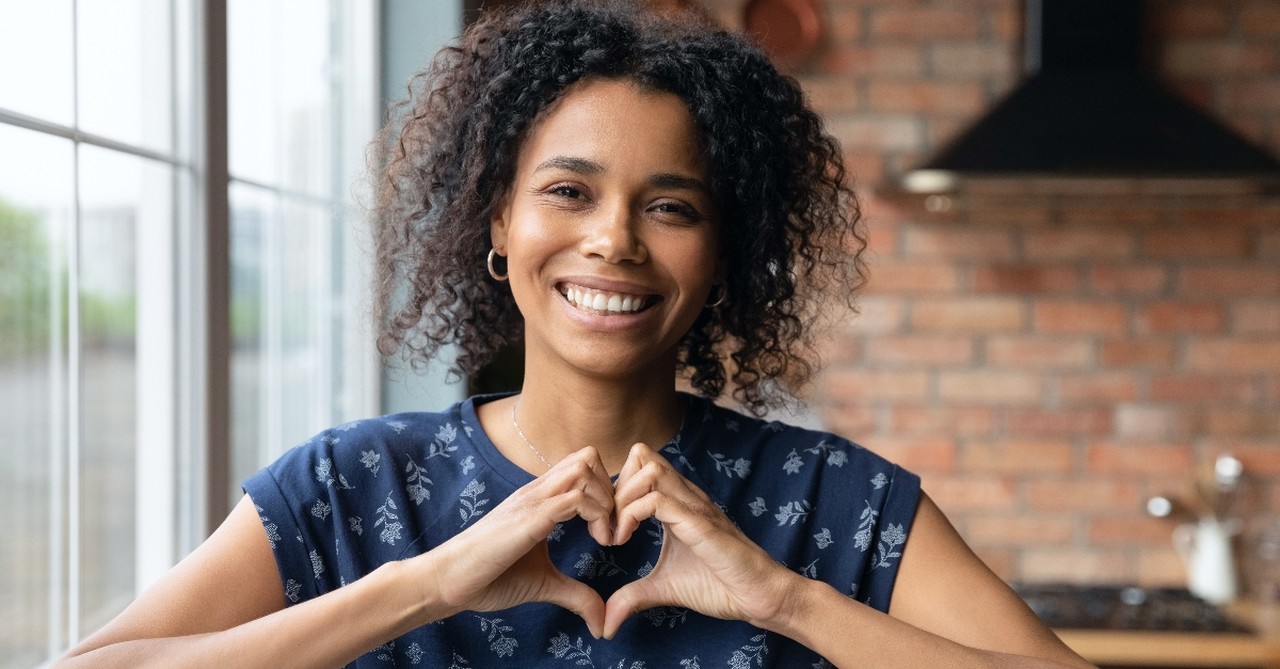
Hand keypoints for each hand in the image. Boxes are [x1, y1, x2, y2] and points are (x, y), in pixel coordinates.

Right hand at [424, 447, 615, 637]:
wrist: (448, 581)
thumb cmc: (489, 577)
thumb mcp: (544, 584)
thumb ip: (575, 594)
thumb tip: (601, 622)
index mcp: (540, 499)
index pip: (583, 466)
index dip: (607, 492)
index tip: (610, 530)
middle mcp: (537, 491)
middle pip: (587, 456)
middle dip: (612, 489)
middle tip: (614, 528)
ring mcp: (532, 501)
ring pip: (584, 468)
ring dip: (607, 501)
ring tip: (606, 537)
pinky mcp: (529, 518)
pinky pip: (574, 497)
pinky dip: (598, 515)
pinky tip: (598, 542)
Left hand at [602, 443, 802, 638]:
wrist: (760, 596)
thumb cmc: (720, 585)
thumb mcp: (664, 588)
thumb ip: (633, 597)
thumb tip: (606, 624)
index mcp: (677, 502)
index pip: (639, 465)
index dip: (614, 490)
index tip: (606, 528)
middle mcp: (685, 495)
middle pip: (640, 455)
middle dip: (613, 487)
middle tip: (607, 527)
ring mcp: (693, 505)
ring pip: (647, 469)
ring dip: (620, 499)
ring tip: (616, 535)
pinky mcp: (698, 522)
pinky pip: (657, 499)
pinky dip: (630, 515)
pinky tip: (625, 540)